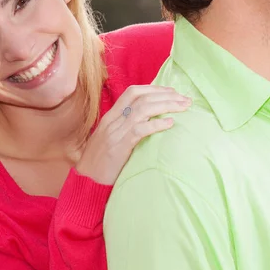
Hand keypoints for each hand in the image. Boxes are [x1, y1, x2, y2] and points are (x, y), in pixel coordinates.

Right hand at [75, 85, 190, 184]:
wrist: (85, 181)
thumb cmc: (102, 162)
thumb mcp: (112, 139)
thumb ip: (126, 128)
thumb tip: (151, 121)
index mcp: (111, 116)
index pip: (133, 92)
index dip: (154, 88)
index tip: (172, 91)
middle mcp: (113, 120)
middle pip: (141, 98)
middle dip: (165, 95)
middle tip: (185, 99)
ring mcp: (115, 132)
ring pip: (143, 109)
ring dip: (166, 105)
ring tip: (183, 107)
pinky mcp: (119, 146)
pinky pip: (140, 130)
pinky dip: (156, 124)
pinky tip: (170, 123)